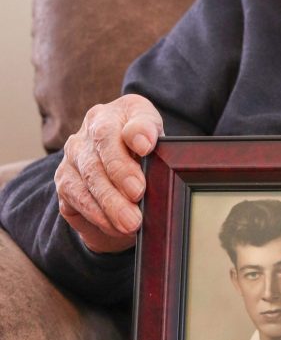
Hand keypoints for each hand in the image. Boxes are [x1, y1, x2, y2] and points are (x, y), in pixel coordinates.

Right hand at [54, 94, 163, 253]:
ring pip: (87, 180)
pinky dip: (97, 215)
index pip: (122, 121)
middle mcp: (89, 131)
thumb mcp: (156, 138)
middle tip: (138, 194)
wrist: (123, 171)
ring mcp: (73, 156)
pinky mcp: (64, 182)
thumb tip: (145, 143)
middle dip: (120, 176)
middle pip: (101, 152)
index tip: (146, 148)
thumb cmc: (145, 151)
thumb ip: (151, 134)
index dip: (135, 134)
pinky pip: (77, 199)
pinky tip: (114, 226)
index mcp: (114, 114)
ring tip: (130, 222)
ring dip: (109, 204)